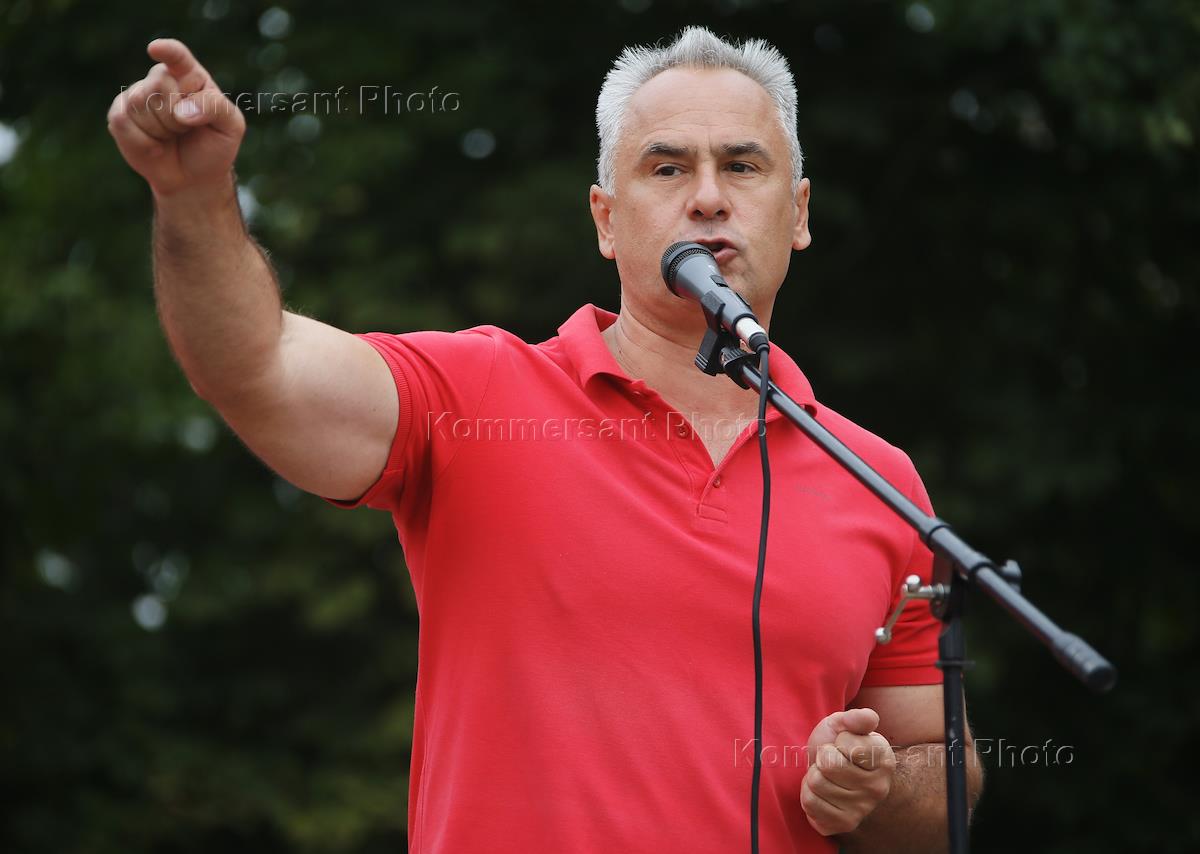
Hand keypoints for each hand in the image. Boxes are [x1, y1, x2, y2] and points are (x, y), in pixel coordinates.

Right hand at [106, 38, 244, 196]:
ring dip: (161, 130)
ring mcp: (137, 96)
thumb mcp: (230, 127)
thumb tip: (181, 110)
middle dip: (175, 115)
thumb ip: (214, 108)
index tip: (156, 49)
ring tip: (171, 137)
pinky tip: (155, 147)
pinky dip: (144, 142)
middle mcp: (161, 80)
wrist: (194, 178)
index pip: (178, 57)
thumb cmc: (214, 147)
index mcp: (191, 76)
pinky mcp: (119, 116)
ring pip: (139, 104)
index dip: (167, 51)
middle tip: (185, 128)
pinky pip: (123, 122)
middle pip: (157, 83)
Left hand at [799, 707, 895, 836]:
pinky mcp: (843, 824)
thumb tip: (870, 717)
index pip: (846, 744)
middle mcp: (878, 789)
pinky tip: (821, 792)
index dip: (837, 741)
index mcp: (884, 760)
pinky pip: (810, 803)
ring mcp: (862, 809)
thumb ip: (856, 718)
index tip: (842, 745)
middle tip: (830, 761)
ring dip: (813, 775)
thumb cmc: (839, 745)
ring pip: (816, 783)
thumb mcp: (845, 725)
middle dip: (822, 757)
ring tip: (826, 776)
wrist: (833, 773)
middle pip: (828, 765)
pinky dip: (807, 793)